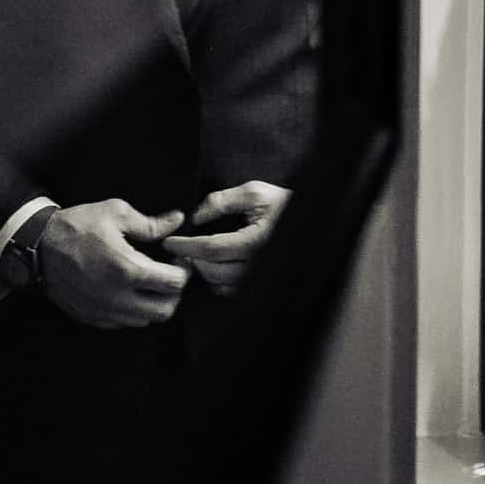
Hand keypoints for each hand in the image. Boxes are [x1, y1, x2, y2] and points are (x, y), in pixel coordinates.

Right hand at [36, 199, 190, 329]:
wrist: (38, 246)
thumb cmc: (77, 226)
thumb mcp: (116, 213)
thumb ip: (151, 223)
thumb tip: (177, 221)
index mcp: (128, 270)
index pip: (174, 284)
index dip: (184, 270)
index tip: (179, 260)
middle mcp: (117, 297)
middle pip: (165, 310)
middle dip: (174, 293)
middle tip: (169, 274)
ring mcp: (103, 311)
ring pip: (145, 321)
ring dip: (153, 303)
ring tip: (149, 282)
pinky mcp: (92, 318)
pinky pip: (123, 323)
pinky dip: (132, 311)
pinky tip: (128, 290)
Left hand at [161, 180, 290, 294]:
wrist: (314, 222)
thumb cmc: (285, 205)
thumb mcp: (255, 193)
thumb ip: (222, 201)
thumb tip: (196, 215)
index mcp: (255, 242)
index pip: (210, 249)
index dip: (186, 246)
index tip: (170, 242)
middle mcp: (258, 266)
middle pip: (212, 271)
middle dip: (193, 260)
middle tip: (182, 248)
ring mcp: (261, 279)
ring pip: (220, 285)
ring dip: (206, 271)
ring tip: (199, 256)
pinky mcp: (262, 286)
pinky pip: (232, 292)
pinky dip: (219, 281)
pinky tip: (218, 266)